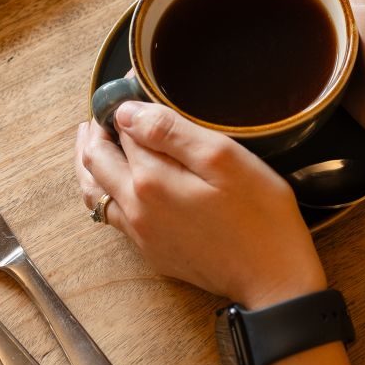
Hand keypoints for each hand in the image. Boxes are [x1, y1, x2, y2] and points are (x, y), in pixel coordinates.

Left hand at [76, 102, 325, 306]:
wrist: (273, 281)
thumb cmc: (259, 214)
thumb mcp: (222, 158)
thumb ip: (170, 132)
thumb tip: (125, 113)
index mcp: (150, 179)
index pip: (123, 128)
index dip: (125, 103)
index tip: (133, 84)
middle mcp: (135, 208)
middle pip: (95, 161)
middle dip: (95, 130)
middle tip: (104, 109)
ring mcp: (140, 235)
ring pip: (94, 193)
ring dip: (91, 162)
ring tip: (94, 139)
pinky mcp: (152, 252)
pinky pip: (113, 216)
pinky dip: (104, 191)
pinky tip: (119, 181)